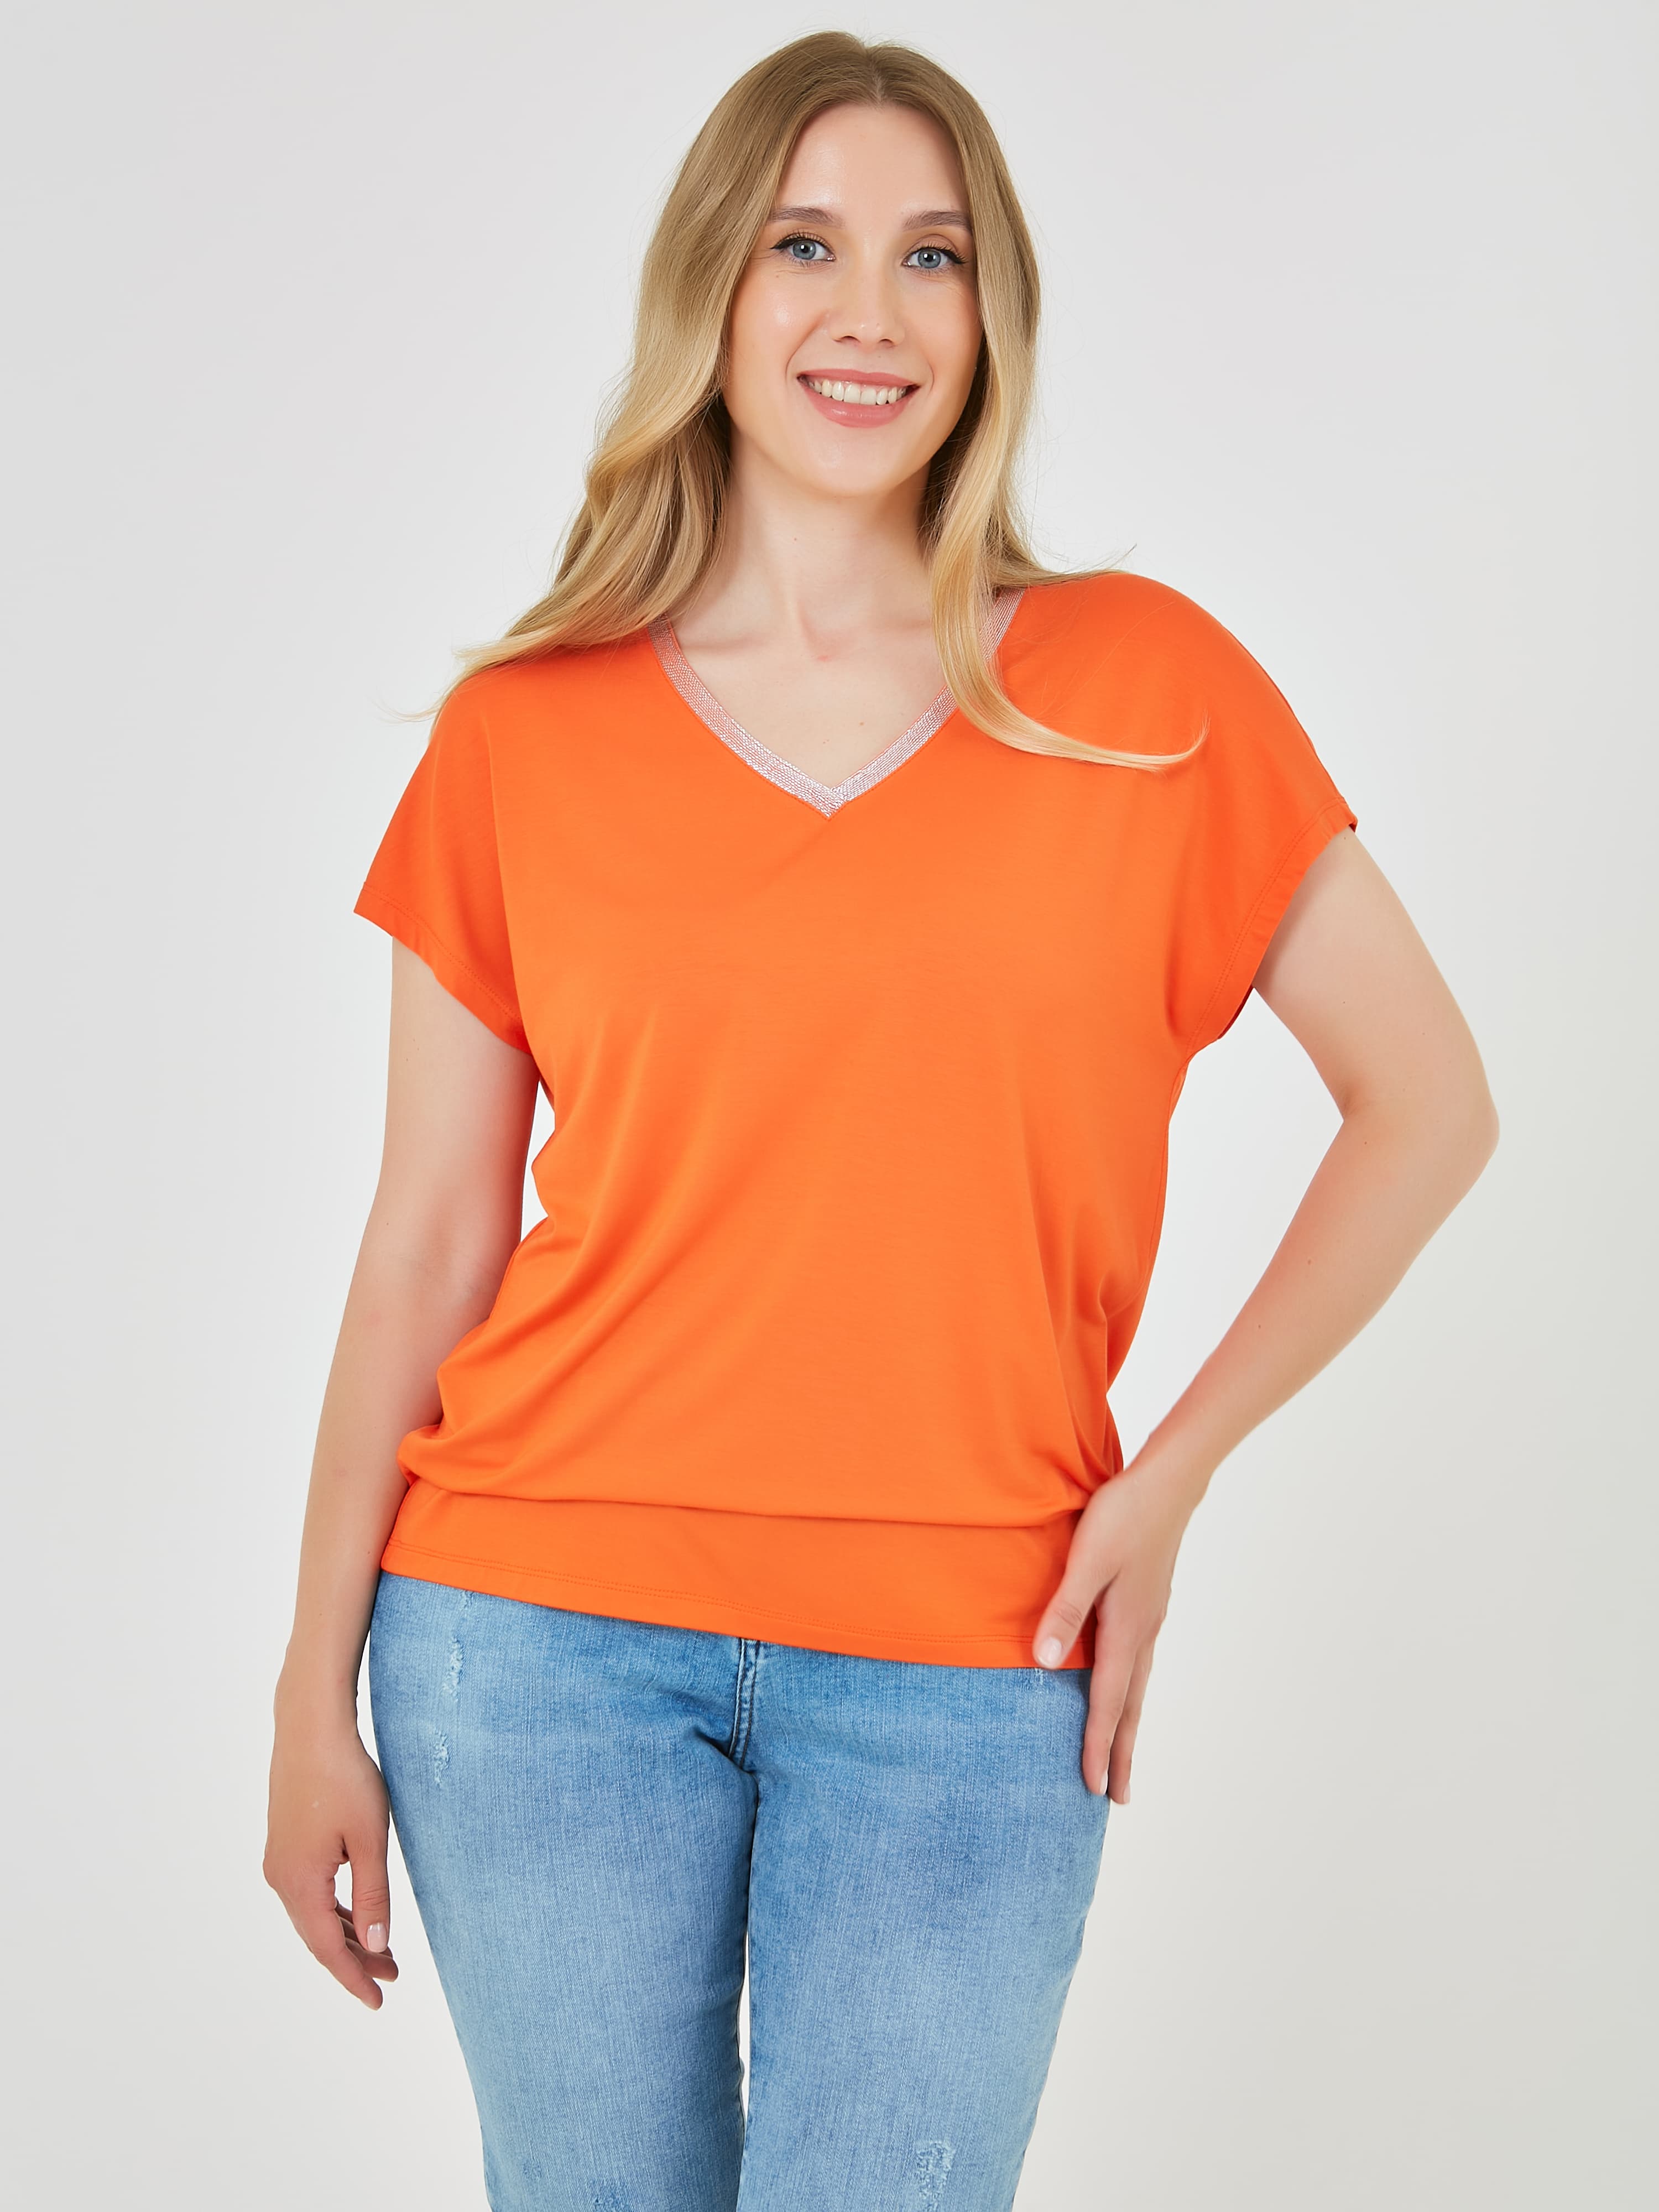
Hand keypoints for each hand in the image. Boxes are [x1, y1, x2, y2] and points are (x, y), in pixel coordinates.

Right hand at [264, 1708, 399, 2008]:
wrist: (311, 1727)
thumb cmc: (345, 1777)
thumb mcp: (370, 1839)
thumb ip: (373, 1895)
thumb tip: (378, 1946)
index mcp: (299, 1883)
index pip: (328, 1948)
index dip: (353, 1978)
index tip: (378, 2001)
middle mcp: (280, 1878)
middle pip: (318, 1936)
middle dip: (355, 1960)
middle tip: (392, 1976)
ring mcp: (279, 1860)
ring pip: (314, 1915)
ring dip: (347, 1934)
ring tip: (383, 1951)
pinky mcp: (285, 1843)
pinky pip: (310, 1892)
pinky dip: (335, 1909)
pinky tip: (358, 1912)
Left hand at [1033, 1456, 1201, 1801]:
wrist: (1167, 1484)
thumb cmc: (1123, 1516)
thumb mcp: (1087, 1560)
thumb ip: (1064, 1610)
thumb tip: (1044, 1663)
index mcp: (1125, 1629)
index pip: (1106, 1701)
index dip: (1096, 1746)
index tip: (1092, 1788)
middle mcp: (1141, 1632)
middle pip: (1129, 1706)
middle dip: (1121, 1753)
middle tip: (1118, 1798)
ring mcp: (1148, 1619)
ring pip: (1135, 1686)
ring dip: (1126, 1725)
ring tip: (1121, 1755)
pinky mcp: (1147, 1603)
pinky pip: (1137, 1664)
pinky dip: (1128, 1692)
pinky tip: (1122, 1687)